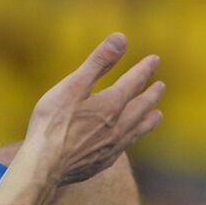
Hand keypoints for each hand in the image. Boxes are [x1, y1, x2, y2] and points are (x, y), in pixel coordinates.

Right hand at [26, 33, 164, 185]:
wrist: (44, 167)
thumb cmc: (53, 124)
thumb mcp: (73, 86)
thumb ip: (98, 62)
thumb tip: (122, 37)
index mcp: (112, 104)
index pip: (134, 81)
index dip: (144, 69)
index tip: (154, 60)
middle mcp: (118, 126)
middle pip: (141, 107)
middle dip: (151, 95)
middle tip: (161, 87)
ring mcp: (110, 147)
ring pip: (137, 130)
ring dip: (148, 121)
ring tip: (157, 115)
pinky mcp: (100, 164)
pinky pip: (122, 150)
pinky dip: (129, 141)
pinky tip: (127, 142)